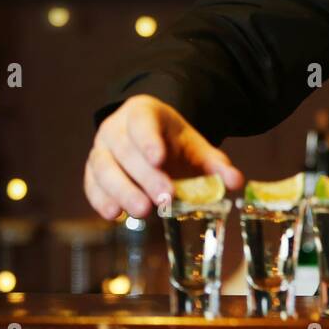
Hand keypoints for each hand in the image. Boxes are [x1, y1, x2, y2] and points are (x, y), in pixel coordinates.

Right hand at [84, 95, 243, 219]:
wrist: (148, 138)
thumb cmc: (172, 142)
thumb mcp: (195, 146)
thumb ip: (215, 164)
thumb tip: (236, 182)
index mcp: (142, 113)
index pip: (141, 122)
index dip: (148, 140)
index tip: (160, 159)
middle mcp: (115, 129)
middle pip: (125, 151)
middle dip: (145, 176)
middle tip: (164, 198)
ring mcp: (100, 150)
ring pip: (104, 169)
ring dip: (122, 191)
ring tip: (143, 210)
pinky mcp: (92, 172)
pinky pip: (92, 185)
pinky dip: (101, 200)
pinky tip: (114, 215)